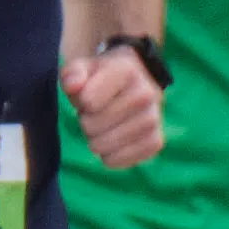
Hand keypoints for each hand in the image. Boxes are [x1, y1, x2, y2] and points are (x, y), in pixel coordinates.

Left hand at [65, 37, 162, 170]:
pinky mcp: (156, 141)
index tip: (89, 95)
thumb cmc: (99, 80)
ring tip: (102, 128)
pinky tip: (111, 146)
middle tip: (95, 114)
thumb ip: (72, 73)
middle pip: (91, 126)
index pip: (88, 102)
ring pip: (104, 145)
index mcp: (126, 71)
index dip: (81, 102)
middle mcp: (146, 93)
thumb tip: (73, 86)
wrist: (132, 87)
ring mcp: (153, 118)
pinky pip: (122, 160)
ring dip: (95, 141)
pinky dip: (110, 157)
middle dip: (85, 123)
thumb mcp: (82, 69)